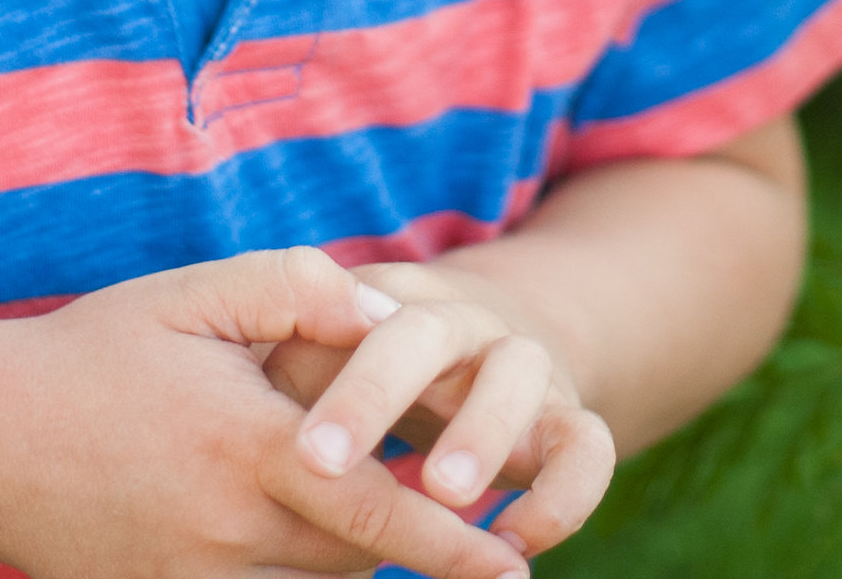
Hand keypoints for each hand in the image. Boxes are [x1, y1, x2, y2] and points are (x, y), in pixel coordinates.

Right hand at [0, 246, 528, 578]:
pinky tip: (291, 541)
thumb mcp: (194, 296)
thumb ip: (299, 289)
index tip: (512, 567)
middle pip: (356, 558)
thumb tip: (387, 316)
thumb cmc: (97, 355)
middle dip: (406, 536)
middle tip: (445, 506)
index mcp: (246, 447)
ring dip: (344, 559)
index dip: (451, 544)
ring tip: (344, 507)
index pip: (374, 510)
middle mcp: (224, 529)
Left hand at [266, 263, 616, 562]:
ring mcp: (524, 367)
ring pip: (520, 376)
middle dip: (378, 397)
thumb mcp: (326, 348)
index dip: (337, 382)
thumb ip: (288, 361)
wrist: (490, 343)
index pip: (359, 316)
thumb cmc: (370, 358)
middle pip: (428, 336)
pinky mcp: (570, 421)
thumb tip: (250, 401)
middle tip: (330, 467)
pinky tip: (513, 541)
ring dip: (484, 433)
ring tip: (442, 496)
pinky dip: (563, 496)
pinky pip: (590, 449)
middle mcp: (462, 323)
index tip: (304, 452)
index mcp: (392, 300)